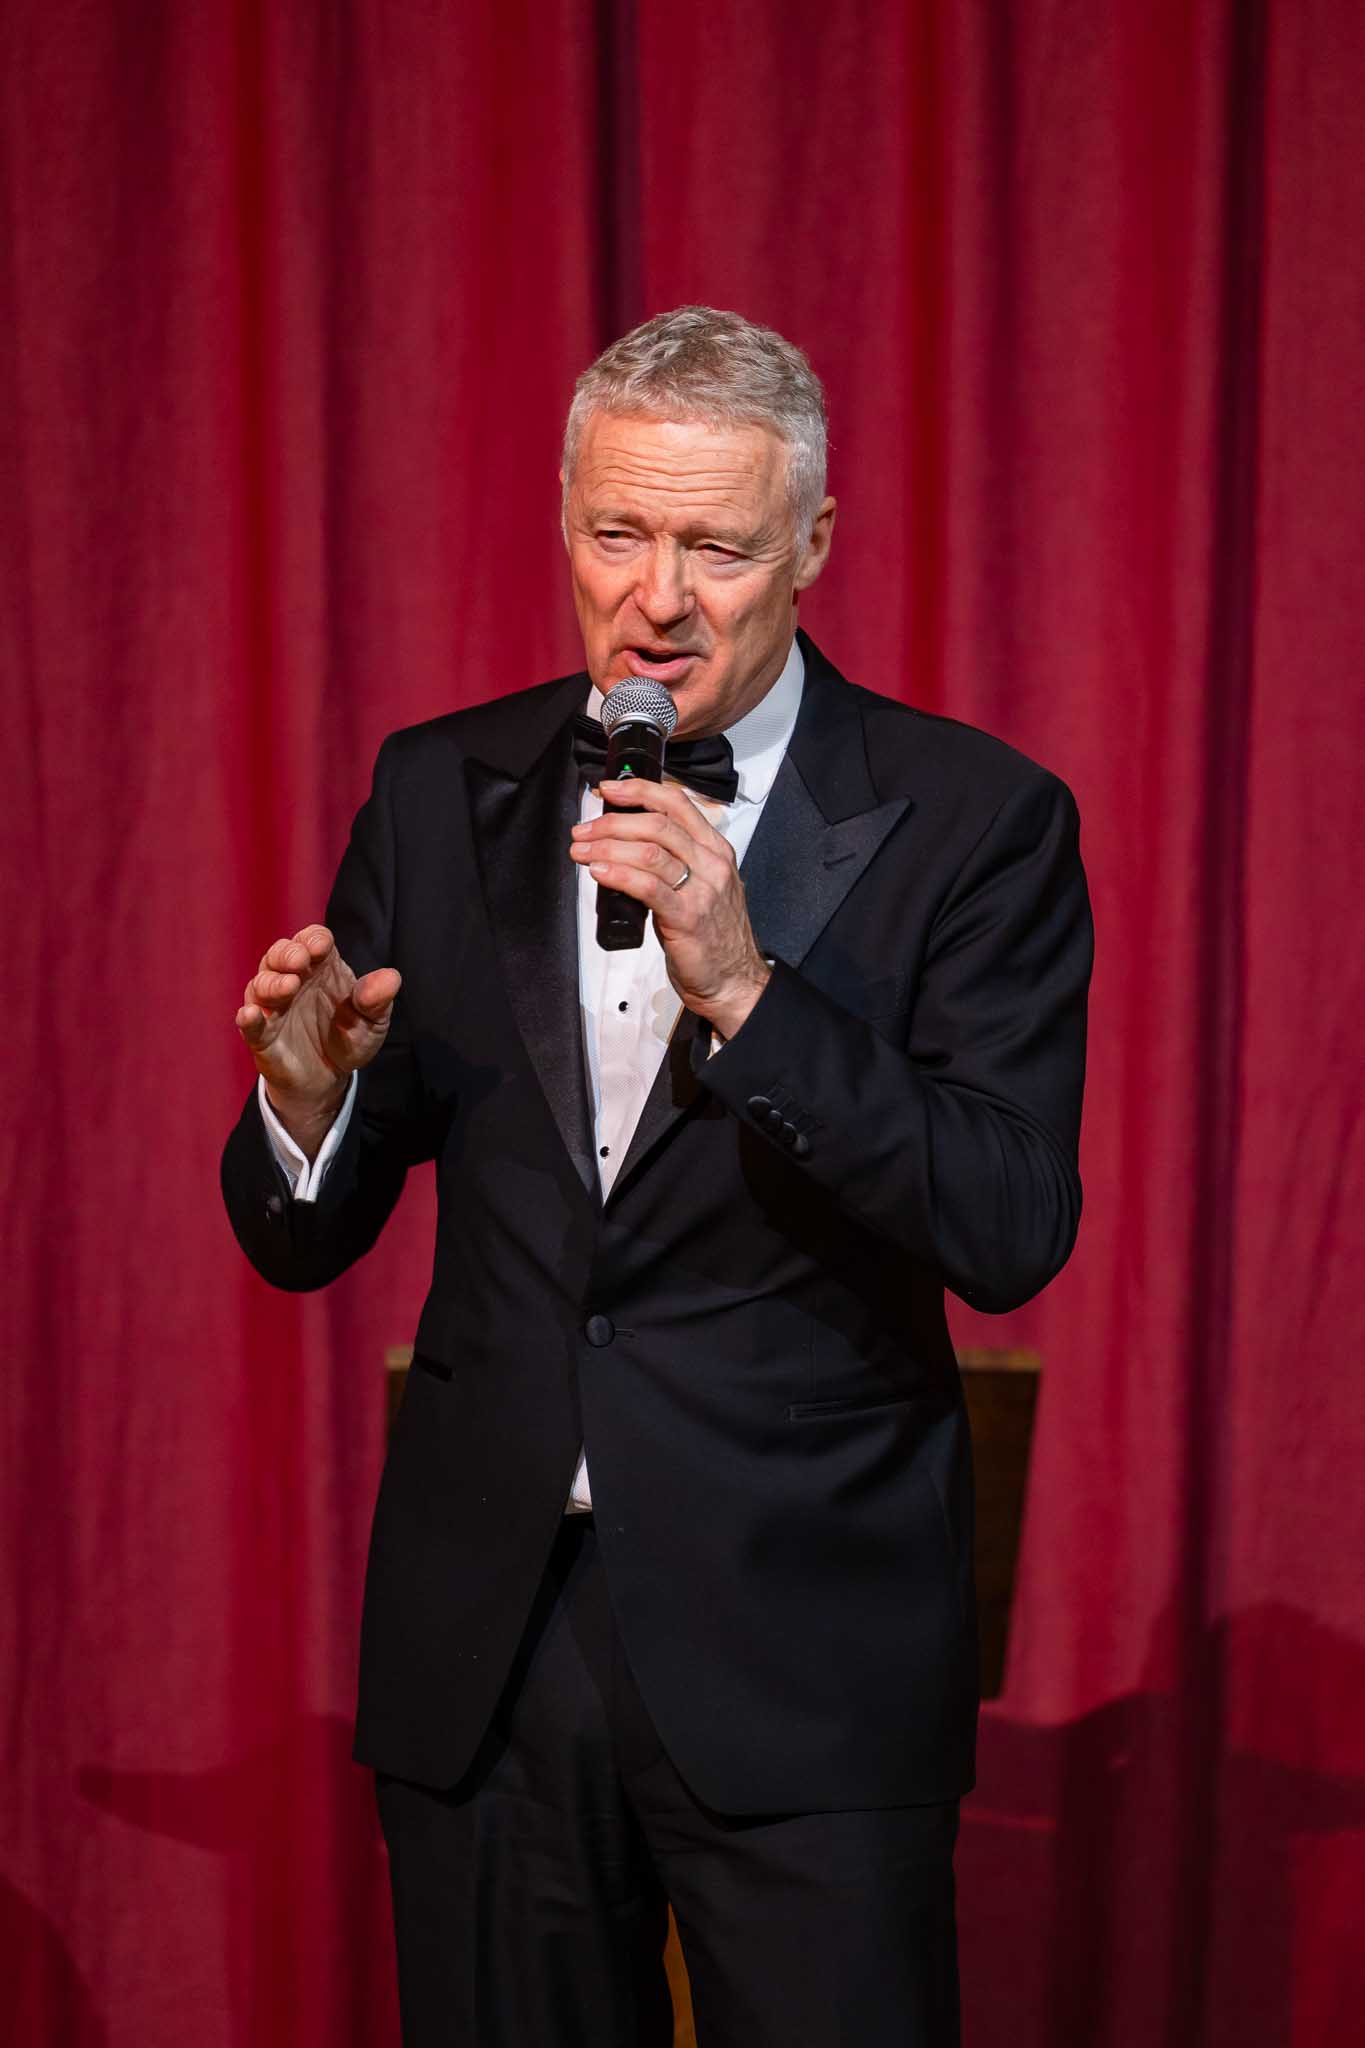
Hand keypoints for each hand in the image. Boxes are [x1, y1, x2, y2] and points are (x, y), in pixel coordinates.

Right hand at [236, 924, 400, 1152]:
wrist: (331, 1077)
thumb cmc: (350, 1037)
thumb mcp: (373, 1020)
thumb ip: (378, 999)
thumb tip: (391, 978)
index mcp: (321, 968)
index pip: (312, 940)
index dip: (314, 940)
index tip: (321, 947)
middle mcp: (293, 980)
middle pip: (279, 955)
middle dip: (286, 953)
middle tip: (300, 960)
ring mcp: (274, 1007)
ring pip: (261, 985)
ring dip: (272, 982)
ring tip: (289, 986)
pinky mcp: (262, 1037)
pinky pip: (250, 1025)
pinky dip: (249, 1019)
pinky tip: (251, 1014)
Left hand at [571, 781, 770, 1038]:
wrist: (733, 980)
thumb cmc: (713, 937)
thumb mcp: (701, 886)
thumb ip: (674, 862)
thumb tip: (625, 844)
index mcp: (714, 850)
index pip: (677, 803)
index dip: (638, 790)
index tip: (608, 790)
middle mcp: (711, 863)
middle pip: (656, 823)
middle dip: (612, 822)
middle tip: (584, 830)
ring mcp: (702, 889)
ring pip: (649, 851)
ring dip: (606, 846)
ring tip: (581, 851)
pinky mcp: (687, 917)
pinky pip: (647, 886)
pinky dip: (618, 874)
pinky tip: (598, 871)